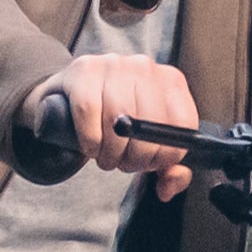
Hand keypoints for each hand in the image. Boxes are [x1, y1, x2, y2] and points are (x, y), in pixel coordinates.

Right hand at [39, 55, 202, 189]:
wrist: (68, 99)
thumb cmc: (114, 121)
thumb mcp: (147, 143)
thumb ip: (168, 168)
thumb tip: (168, 187)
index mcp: (170, 81)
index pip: (183, 124)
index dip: (166, 155)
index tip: (150, 164)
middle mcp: (145, 67)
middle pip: (149, 125)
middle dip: (135, 158)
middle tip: (123, 164)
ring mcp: (114, 64)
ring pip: (119, 121)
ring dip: (111, 152)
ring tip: (106, 157)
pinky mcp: (84, 70)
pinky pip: (89, 111)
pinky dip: (90, 139)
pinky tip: (90, 146)